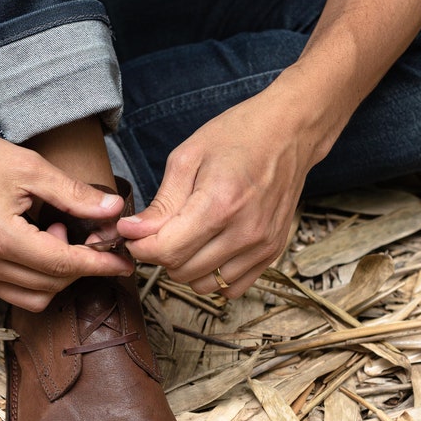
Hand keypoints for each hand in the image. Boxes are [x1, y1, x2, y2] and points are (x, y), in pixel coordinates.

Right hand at [0, 114, 131, 309]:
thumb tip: (112, 209)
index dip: (99, 264)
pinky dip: (37, 277)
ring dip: (58, 275)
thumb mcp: (29, 168)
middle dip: (81, 266)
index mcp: (1, 238)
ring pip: (35, 296)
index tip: (124, 263)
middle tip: (90, 235)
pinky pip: (14, 291)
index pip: (64, 264)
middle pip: (53, 284)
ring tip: (55, 235)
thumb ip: (73, 193)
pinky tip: (37, 243)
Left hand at [116, 83, 326, 296]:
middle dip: (160, 254)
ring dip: (185, 267)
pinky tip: (207, 249)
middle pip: (181, 270)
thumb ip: (161, 203)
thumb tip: (132, 232)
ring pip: (203, 284)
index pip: (167, 251)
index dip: (140, 246)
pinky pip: (231, 288)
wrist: (290, 132)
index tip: (131, 233)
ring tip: (185, 237)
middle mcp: (245, 231)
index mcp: (220, 204)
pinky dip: (212, 275)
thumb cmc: (237, 136)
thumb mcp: (188, 158)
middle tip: (157, 230)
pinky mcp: (272, 253)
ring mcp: (262, 246)